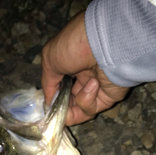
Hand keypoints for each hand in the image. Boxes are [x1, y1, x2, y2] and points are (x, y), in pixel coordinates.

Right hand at [41, 11, 129, 125]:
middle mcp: (84, 76)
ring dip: (72, 106)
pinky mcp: (108, 98)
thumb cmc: (74, 46)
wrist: (104, 44)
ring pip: (79, 109)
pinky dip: (87, 100)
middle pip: (70, 102)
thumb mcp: (50, 60)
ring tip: (73, 96)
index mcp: (70, 65)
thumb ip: (48, 84)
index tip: (48, 104)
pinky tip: (92, 85)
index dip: (54, 97)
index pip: (60, 87)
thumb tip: (49, 102)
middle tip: (57, 109)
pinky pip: (91, 109)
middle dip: (62, 108)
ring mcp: (97, 88)